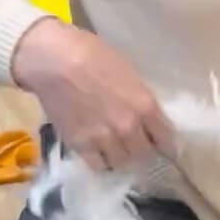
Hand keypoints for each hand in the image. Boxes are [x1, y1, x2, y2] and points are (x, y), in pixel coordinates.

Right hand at [12, 17, 172, 170]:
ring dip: (122, 157)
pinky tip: (99, 154)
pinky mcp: (81, 146)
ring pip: (122, 163)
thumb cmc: (90, 54)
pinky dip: (101, 162)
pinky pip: (99, 166)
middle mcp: (129, 128)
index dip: (167, 145)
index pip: (167, 139)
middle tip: (136, 146)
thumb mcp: (126, 71)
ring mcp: (105, 140)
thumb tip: (147, 116)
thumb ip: (139, 98)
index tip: (165, 147)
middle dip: (143, 151)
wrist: (52, 59)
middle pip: (145, 155)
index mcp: (145, 106)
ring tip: (116, 150)